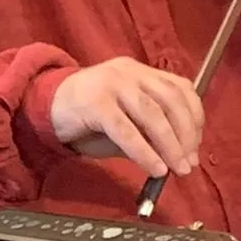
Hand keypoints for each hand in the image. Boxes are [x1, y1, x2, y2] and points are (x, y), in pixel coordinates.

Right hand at [48, 58, 203, 178]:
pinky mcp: (95, 103)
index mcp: (141, 71)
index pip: (180, 88)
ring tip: (177, 169)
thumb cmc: (88, 116)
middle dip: (186, 135)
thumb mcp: (125, 119)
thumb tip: (177, 156)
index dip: (195, 118)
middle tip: (189, 163)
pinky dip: (145, 152)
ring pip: (152, 114)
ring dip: (170, 145)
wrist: (44, 107)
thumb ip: (148, 131)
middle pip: (171, 101)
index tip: (196, 145)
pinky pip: (127, 130)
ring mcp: (112, 84)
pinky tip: (155, 168)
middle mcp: (129, 72)